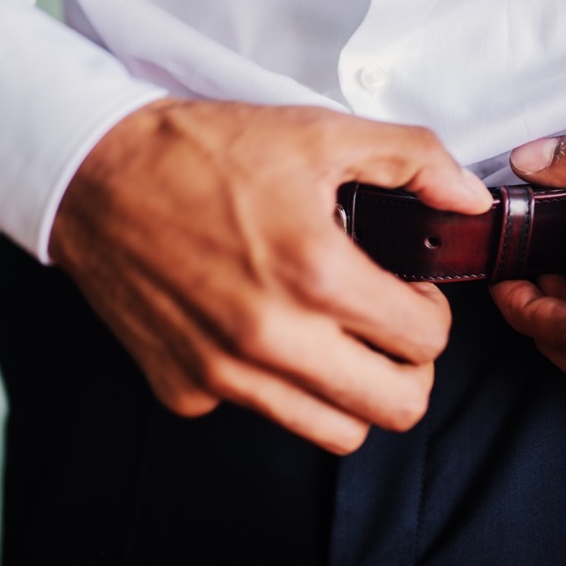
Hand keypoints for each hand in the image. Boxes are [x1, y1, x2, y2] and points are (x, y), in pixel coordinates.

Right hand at [48, 99, 491, 453]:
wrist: (95, 174)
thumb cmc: (204, 151)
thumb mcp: (319, 133)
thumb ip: (413, 159)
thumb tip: (470, 201)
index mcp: (316, 273)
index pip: (426, 341)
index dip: (432, 313)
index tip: (412, 294)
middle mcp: (272, 337)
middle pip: (395, 408)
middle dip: (410, 368)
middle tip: (392, 330)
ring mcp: (224, 373)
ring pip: (335, 432)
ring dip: (353, 391)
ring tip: (339, 341)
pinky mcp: (184, 388)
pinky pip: (258, 411)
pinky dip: (274, 385)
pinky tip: (261, 330)